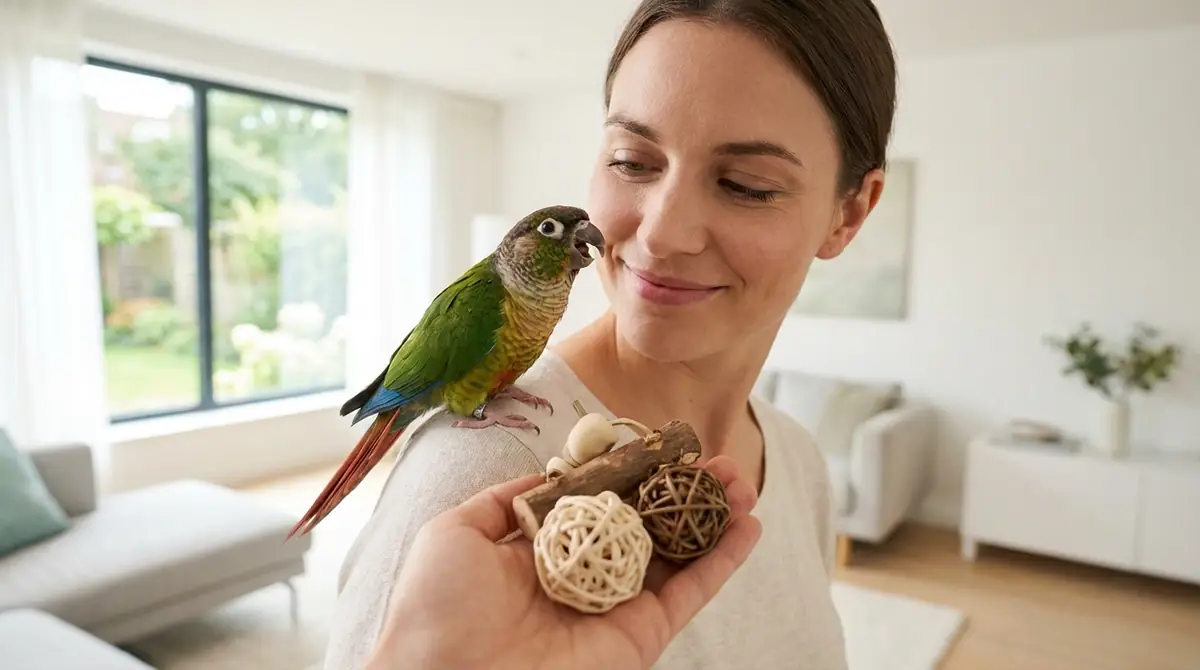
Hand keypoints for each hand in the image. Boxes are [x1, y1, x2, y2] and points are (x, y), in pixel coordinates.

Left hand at [365, 455, 762, 669]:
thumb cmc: (436, 608)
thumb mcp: (457, 532)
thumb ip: (507, 500)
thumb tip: (549, 472)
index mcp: (544, 551)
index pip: (603, 502)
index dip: (638, 472)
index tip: (667, 444)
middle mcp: (586, 575)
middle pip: (650, 524)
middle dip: (685, 490)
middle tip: (719, 458)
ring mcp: (617, 606)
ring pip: (678, 554)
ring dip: (713, 516)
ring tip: (745, 482)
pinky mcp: (640, 636)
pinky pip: (690, 594)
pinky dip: (723, 561)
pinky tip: (749, 525)